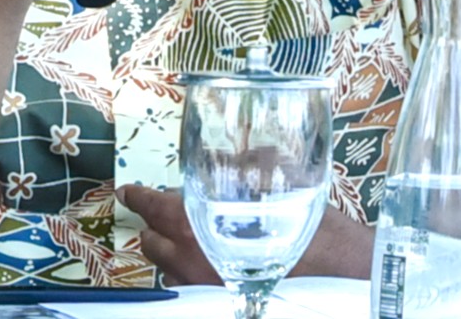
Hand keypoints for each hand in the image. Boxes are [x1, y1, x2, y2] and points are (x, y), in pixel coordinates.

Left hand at [119, 185, 374, 283]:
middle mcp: (187, 257)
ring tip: (191, 240)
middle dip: (156, 226)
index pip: (150, 205)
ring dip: (172, 252)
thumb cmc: (300, 219)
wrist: (332, 269)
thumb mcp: (272, 176)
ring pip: (167, 269)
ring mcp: (200, 285)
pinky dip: (190, 275)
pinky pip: (189, 288)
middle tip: (167, 215)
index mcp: (192, 220)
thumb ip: (239, 164)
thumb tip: (220, 157)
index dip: (137, 196)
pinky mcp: (218, 303)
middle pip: (150, 242)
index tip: (128, 191)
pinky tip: (210, 264)